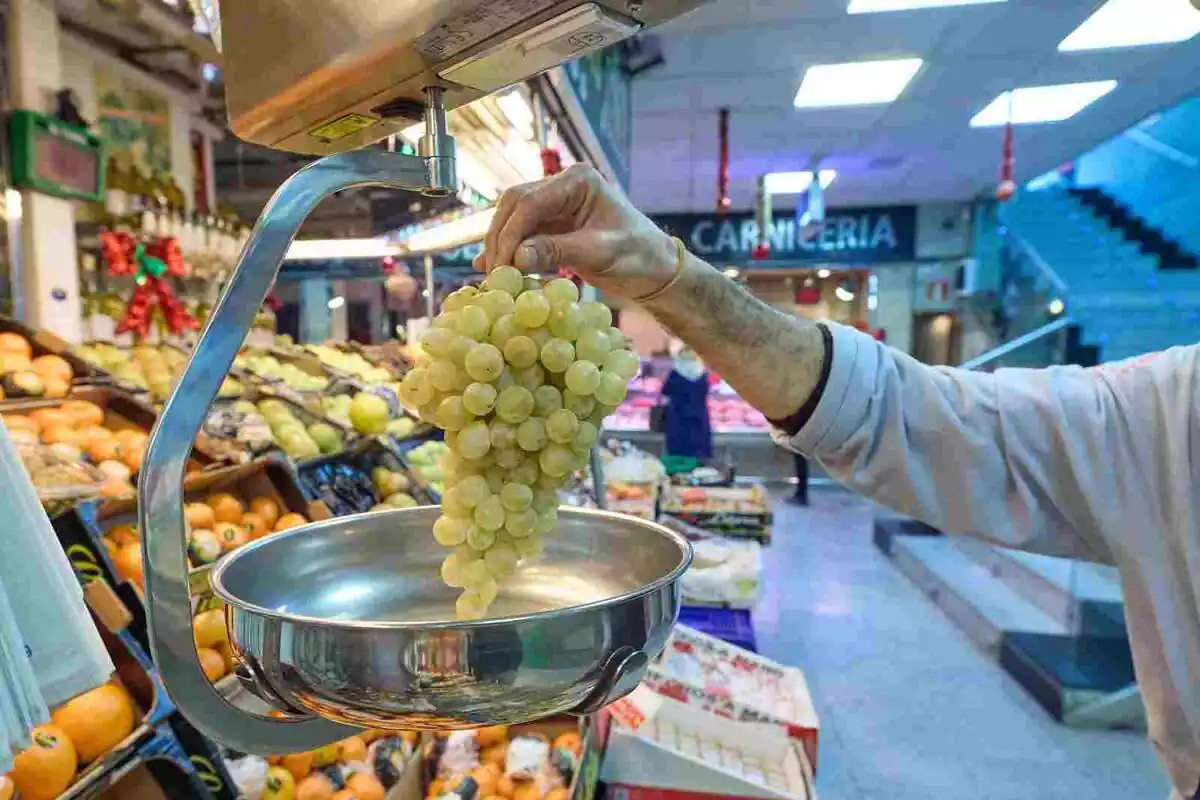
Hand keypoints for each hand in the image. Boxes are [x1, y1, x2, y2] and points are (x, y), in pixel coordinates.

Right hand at [474, 165, 678, 299]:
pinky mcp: (553, 224)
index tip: (502, 265)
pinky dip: (509, 250)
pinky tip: (491, 268)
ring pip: (514, 218)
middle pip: (516, 205)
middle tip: (494, 272)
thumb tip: (517, 256)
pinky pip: (523, 232)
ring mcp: (557, 203)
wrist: (655, 269)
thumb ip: (558, 251)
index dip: (511, 234)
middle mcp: (564, 185)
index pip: (531, 202)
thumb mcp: (600, 254)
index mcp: (579, 181)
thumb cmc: (638, 257)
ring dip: (502, 244)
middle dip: (501, 238)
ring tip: (494, 275)